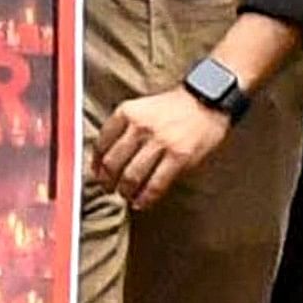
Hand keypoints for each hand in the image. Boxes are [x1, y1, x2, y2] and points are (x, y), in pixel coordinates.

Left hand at [92, 85, 230, 210]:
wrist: (206, 99)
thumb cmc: (173, 107)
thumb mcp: (141, 108)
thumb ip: (123, 128)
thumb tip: (105, 157)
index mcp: (127, 112)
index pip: (101, 143)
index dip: (95, 163)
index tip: (96, 174)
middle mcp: (140, 126)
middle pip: (112, 163)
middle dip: (107, 181)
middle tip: (108, 189)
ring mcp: (160, 142)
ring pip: (131, 176)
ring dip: (125, 191)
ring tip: (125, 196)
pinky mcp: (179, 156)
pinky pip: (156, 184)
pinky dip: (145, 197)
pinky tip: (141, 202)